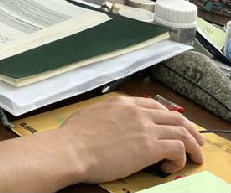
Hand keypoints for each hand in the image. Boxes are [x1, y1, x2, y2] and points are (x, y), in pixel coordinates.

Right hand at [59, 95, 203, 182]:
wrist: (72, 149)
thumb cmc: (73, 136)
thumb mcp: (89, 114)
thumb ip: (105, 114)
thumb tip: (107, 121)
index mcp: (122, 103)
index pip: (154, 105)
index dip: (168, 116)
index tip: (172, 126)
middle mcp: (137, 112)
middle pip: (175, 116)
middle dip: (190, 128)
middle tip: (196, 140)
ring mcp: (145, 128)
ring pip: (183, 131)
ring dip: (193, 145)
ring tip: (196, 156)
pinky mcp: (150, 147)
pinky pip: (179, 149)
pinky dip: (181, 158)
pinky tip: (170, 166)